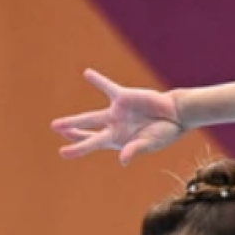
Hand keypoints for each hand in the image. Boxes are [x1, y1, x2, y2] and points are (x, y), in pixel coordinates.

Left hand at [51, 69, 183, 165]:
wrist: (177, 114)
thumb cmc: (165, 132)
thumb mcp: (150, 143)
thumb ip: (134, 149)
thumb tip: (123, 160)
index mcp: (118, 140)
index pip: (92, 144)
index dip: (77, 148)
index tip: (63, 152)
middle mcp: (114, 127)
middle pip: (88, 131)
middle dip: (73, 133)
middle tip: (57, 129)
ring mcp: (117, 112)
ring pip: (91, 116)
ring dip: (76, 119)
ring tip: (59, 122)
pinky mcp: (124, 97)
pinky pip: (107, 87)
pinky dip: (98, 81)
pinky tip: (87, 73)